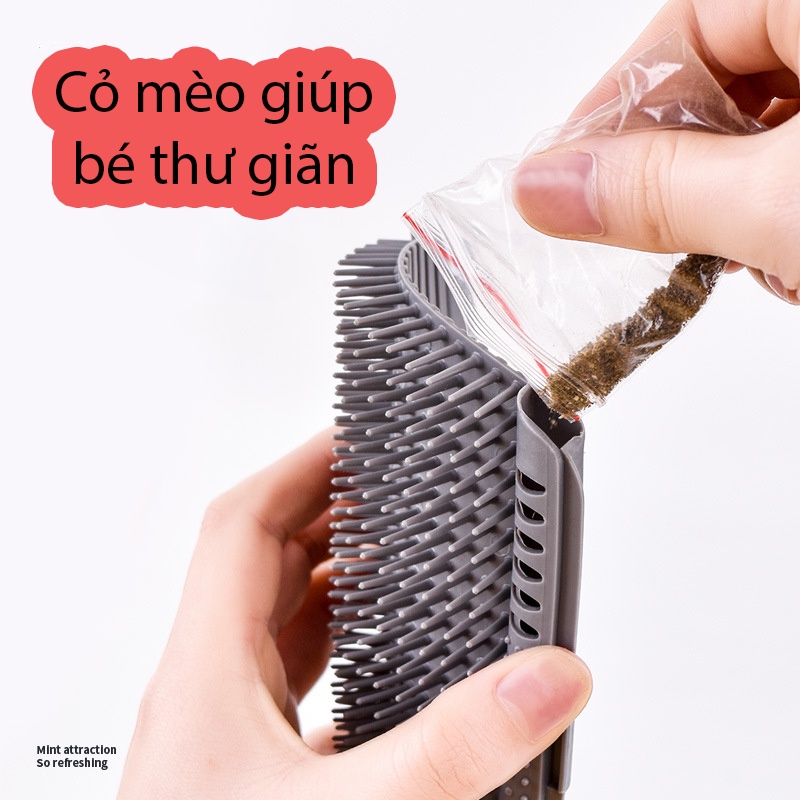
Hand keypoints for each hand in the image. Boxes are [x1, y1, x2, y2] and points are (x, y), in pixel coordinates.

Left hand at [117, 429, 591, 799]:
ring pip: (277, 621)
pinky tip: (378, 661)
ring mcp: (224, 734)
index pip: (244, 526)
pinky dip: (335, 646)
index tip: (352, 436)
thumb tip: (552, 676)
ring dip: (332, 579)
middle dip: (329, 514)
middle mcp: (208, 692)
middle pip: (264, 564)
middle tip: (394, 488)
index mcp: (208, 676)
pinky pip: (291, 676)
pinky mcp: (247, 770)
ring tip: (396, 555)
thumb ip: (460, 744)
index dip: (299, 467)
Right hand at [512, 0, 799, 303]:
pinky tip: (798, 253)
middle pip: (731, 75)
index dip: (621, 108)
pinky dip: (791, 204)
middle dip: (694, 167)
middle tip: (673, 233)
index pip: (686, 23)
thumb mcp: (787, 203)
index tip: (577, 182)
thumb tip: (543, 187)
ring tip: (766, 256)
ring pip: (774, 121)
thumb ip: (659, 190)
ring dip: (747, 197)